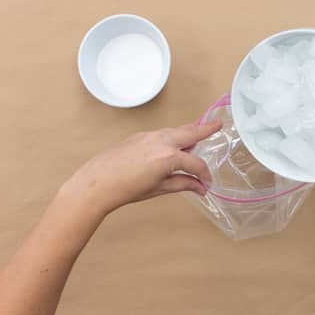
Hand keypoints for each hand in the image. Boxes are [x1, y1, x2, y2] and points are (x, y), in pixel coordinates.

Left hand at [58, 121, 222, 215]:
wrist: (96, 183)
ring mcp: (149, 136)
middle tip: (218, 125)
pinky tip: (173, 146)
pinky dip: (173, 137)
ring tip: (199, 133)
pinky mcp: (139, 136)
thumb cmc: (126, 189)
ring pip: (175, 131)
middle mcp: (161, 141)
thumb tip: (199, 187)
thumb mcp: (159, 189)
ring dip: (188, 132)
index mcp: (168, 157)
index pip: (195, 164)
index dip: (204, 174)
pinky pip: (162, 133)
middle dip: (205, 129)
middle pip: (189, 133)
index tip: (206, 183)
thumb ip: (182, 184)